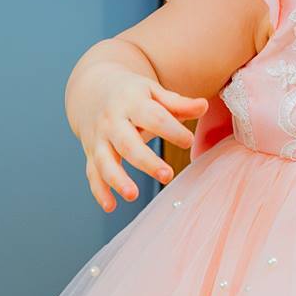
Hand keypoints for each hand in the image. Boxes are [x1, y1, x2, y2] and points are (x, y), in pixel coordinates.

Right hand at [72, 68, 208, 213]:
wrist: (91, 89)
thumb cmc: (132, 94)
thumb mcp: (153, 92)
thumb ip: (178, 103)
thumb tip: (204, 106)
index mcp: (131, 102)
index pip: (153, 117)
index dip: (171, 130)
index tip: (188, 141)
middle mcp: (112, 121)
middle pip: (127, 143)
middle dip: (146, 161)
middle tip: (168, 175)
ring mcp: (99, 139)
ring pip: (105, 161)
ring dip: (117, 179)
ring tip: (133, 195)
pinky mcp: (91, 153)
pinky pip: (92, 174)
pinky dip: (99, 191)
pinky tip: (111, 206)